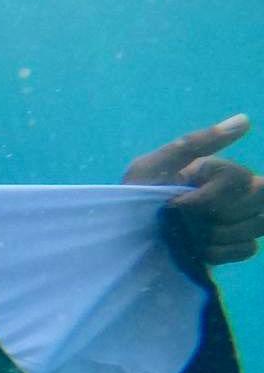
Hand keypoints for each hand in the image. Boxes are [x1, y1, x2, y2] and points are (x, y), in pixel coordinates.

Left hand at [122, 114, 262, 263]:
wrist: (121, 240)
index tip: (176, 204)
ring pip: (258, 224)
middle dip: (220, 212)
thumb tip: (245, 120)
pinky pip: (248, 248)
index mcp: (214, 171)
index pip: (241, 179)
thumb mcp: (153, 167)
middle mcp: (231, 192)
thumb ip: (195, 144)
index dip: (211, 195)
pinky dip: (222, 252)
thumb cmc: (131, 199)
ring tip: (188, 234)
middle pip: (259, 198)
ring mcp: (234, 221)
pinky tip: (197, 249)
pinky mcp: (231, 247)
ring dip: (218, 233)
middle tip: (186, 218)